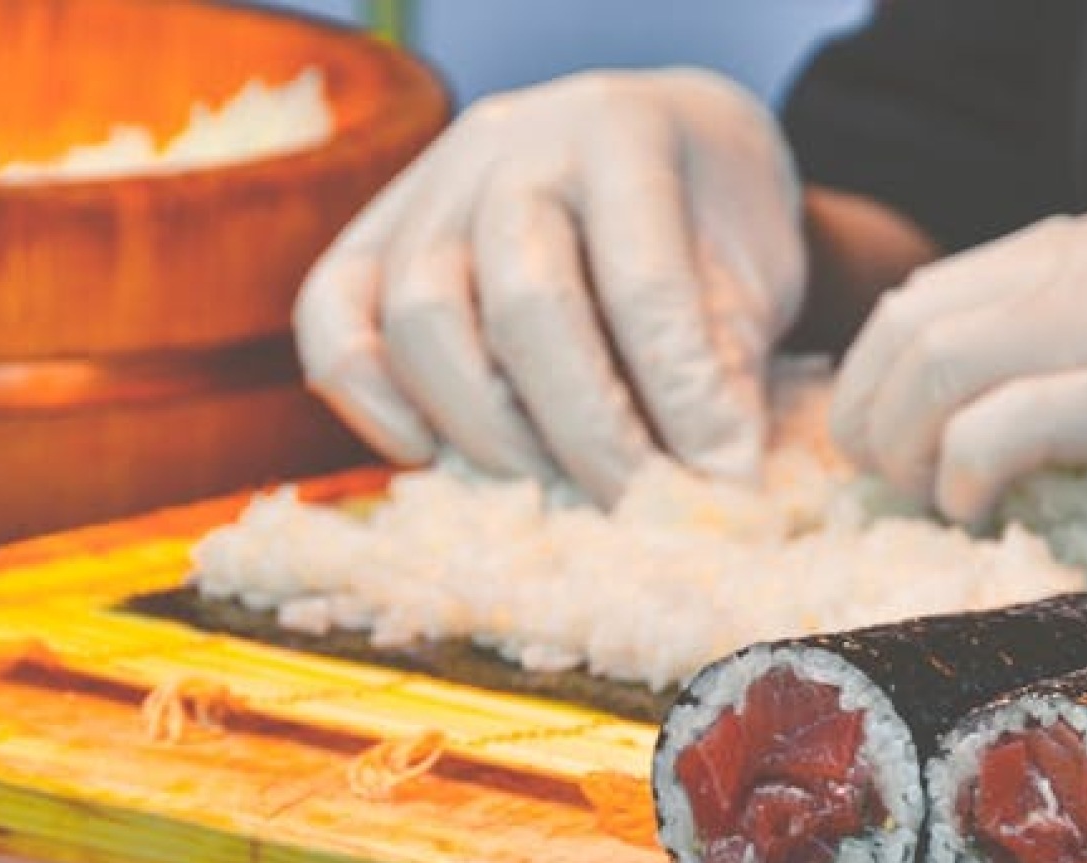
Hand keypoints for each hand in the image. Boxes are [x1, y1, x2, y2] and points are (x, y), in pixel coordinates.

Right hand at [294, 69, 805, 501]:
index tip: (726, 480)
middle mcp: (514, 142)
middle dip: (589, 431)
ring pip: (422, 319)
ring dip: (490, 432)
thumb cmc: (711, 226)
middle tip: (639, 505)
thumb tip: (712, 486)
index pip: (643, 281)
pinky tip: (435, 456)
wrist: (659, 149)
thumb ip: (725, 364)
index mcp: (624, 132)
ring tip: (559, 490)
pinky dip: (371, 399)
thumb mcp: (754, 275)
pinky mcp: (370, 232)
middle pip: (525, 303)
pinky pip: (332, 314)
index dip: (686, 397)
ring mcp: (430, 184)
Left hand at [831, 188, 1086, 573]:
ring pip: (939, 358)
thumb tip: (1003, 416)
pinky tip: (977, 513)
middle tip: (877, 478)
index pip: (952, 284)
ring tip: (921, 499)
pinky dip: (963, 475)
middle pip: (922, 315)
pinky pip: (1003, 425)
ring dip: (902, 440)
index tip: (882, 434)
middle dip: (870, 403)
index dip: (890, 365)